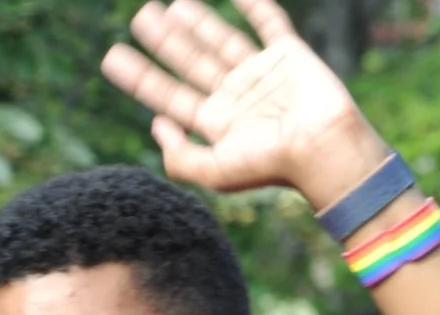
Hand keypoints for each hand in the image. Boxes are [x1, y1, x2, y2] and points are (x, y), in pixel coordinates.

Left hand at [102, 0, 386, 206]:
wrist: (327, 149)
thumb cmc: (274, 165)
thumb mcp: (216, 172)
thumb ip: (179, 158)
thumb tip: (155, 126)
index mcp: (219, 124)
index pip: (171, 96)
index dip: (140, 77)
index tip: (112, 57)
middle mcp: (238, 98)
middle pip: (191, 63)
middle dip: (165, 42)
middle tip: (139, 18)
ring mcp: (263, 75)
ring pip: (221, 41)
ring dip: (196, 22)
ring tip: (169, 5)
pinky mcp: (289, 55)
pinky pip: (269, 23)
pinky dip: (253, 5)